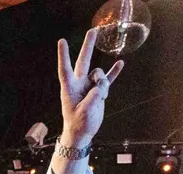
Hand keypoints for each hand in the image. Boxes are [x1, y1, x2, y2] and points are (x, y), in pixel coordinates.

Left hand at [57, 29, 124, 147]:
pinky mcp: (98, 91)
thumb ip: (93, 98)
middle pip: (83, 61)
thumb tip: (101, 86)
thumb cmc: (78, 124)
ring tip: (101, 96)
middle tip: (93, 31)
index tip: (62, 41)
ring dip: (103, 82)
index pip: (65, 68)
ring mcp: (89, 86)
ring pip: (99, 74)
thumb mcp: (84, 112)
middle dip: (88, 46)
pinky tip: (120, 63)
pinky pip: (108, 79)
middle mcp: (78, 84)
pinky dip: (113, 72)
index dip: (64, 55)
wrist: (82, 133)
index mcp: (69, 88)